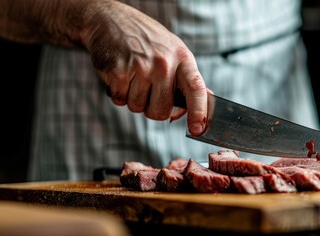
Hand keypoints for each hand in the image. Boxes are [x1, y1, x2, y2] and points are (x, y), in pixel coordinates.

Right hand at [80, 0, 207, 134]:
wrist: (111, 21)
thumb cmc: (147, 41)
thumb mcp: (175, 52)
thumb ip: (188, 79)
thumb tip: (207, 104)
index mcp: (182, 58)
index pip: (196, 89)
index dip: (199, 112)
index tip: (198, 130)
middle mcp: (163, 63)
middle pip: (161, 111)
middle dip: (153, 108)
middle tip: (148, 90)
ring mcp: (140, 67)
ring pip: (138, 108)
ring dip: (133, 99)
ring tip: (133, 76)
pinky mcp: (118, 71)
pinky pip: (120, 101)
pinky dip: (118, 93)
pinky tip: (120, 74)